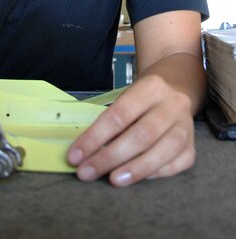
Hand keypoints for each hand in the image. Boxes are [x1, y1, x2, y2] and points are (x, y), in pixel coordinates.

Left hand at [66, 74, 194, 185]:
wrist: (175, 88)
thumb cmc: (141, 98)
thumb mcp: (125, 97)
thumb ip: (110, 120)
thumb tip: (85, 150)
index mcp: (150, 87)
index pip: (119, 115)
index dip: (95, 138)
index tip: (75, 156)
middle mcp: (172, 105)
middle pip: (141, 135)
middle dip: (110, 157)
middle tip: (86, 172)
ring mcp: (186, 126)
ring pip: (163, 151)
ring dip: (135, 169)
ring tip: (112, 180)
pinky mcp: (193, 146)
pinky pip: (176, 164)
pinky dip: (155, 173)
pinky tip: (135, 178)